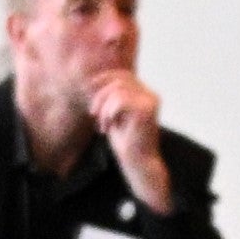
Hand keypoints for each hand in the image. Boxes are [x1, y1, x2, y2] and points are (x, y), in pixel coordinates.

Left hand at [88, 55, 174, 202]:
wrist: (138, 163)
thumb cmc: (126, 142)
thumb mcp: (114, 114)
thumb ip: (110, 97)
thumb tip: (94, 81)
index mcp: (146, 94)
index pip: (123, 75)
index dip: (104, 78)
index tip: (88, 88)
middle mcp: (151, 95)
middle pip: (120, 80)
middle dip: (101, 95)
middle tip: (93, 114)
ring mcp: (151, 101)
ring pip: (118, 89)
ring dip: (104, 107)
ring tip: (102, 125)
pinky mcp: (146, 110)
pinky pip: (120, 100)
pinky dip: (109, 113)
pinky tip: (108, 127)